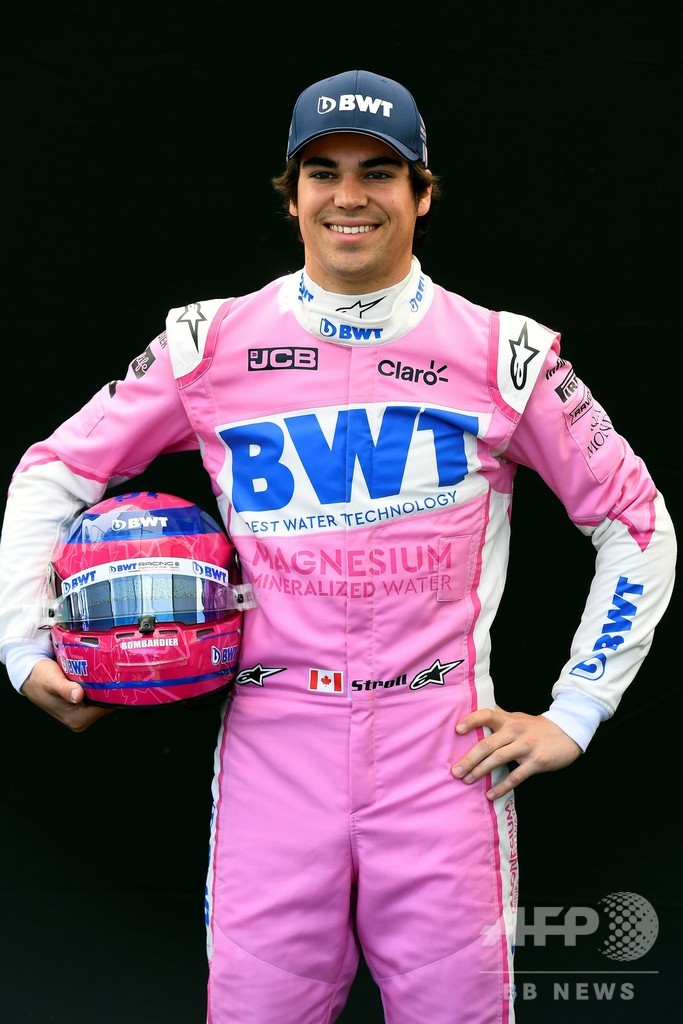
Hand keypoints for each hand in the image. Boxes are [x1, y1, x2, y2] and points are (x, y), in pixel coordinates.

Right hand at [21, 658, 111, 731]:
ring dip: (102, 687)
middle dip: (108, 689)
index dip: (111, 693)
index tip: (114, 677)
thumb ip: (65, 690)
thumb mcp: (52, 682)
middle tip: (108, 671)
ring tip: (101, 671)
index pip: (105, 708)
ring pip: (101, 700)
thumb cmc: (40, 678)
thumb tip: (78, 696)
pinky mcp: (80, 706)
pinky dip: (97, 687)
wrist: (31, 676)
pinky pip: (96, 697)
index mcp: (76, 720)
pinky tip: (95, 675)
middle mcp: (80, 720)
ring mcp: (81, 714)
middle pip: (106, 705)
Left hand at [451, 705, 581, 800]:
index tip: (457, 730)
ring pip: (498, 759)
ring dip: (480, 771)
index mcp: (507, 720)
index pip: (486, 715)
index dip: (471, 721)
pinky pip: (516, 776)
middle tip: (455, 771)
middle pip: (487, 744)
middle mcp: (514, 731)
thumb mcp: (517, 716)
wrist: (568, 732)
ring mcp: (525, 746)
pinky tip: (490, 794)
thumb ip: (498, 715)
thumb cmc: (536, 726)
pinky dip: (502, 787)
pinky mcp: (536, 761)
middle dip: (469, 759)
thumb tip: (476, 709)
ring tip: (466, 781)